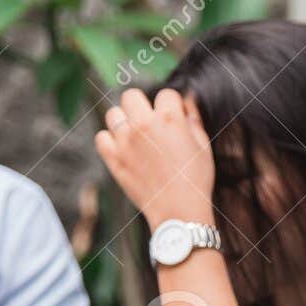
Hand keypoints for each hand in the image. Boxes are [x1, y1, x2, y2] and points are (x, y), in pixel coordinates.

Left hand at [94, 88, 214, 229]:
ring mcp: (125, 140)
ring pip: (113, 113)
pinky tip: (123, 149)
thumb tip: (187, 100)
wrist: (179, 211)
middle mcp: (144, 124)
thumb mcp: (203, 147)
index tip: (174, 117)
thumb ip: (194, 119)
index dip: (172, 105)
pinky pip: (101, 137)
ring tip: (135, 136)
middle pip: (132, 95)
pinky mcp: (113, 158)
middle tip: (149, 123)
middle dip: (142, 105)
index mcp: (169, 119)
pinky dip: (109, 141)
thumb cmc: (196, 180)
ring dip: (123, 121)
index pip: (166, 93)